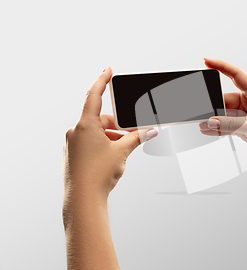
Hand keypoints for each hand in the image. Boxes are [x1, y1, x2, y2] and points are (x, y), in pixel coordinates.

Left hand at [63, 67, 157, 202]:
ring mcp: (73, 144)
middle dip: (118, 125)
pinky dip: (104, 144)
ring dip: (112, 137)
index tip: (108, 70)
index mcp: (85, 125)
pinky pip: (90, 143)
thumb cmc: (99, 174)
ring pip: (97, 132)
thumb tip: (150, 131)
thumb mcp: (122, 152)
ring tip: (125, 149)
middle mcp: (76, 131)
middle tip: (134, 132)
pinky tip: (114, 157)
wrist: (83, 199)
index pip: (94, 95)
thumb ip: (137, 138)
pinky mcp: (73, 155)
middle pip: (101, 119)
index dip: (102, 80)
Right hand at [199, 58, 246, 163]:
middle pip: (224, 98)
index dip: (220, 66)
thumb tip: (210, 122)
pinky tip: (207, 130)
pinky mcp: (240, 127)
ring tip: (202, 123)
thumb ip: (229, 125)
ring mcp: (243, 115)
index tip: (206, 61)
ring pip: (222, 113)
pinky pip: (224, 124)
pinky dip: (216, 127)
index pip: (235, 75)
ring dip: (213, 118)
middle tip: (201, 107)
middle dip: (212, 103)